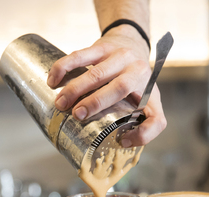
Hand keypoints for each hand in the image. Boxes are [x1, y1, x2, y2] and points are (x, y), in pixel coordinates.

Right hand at [47, 26, 166, 146]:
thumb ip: (149, 124)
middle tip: (76, 115)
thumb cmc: (137, 80)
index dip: (143, 134)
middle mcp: (138, 70)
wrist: (131, 43)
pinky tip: (53, 80)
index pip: (155, 117)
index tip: (122, 141)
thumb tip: (125, 142)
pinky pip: (80, 55)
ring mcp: (119, 55)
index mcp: (150, 90)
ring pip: (96, 73)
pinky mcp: (101, 46)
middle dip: (95, 103)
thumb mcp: (150, 100)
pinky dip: (63, 68)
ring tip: (60, 103)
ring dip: (75, 89)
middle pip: (119, 88)